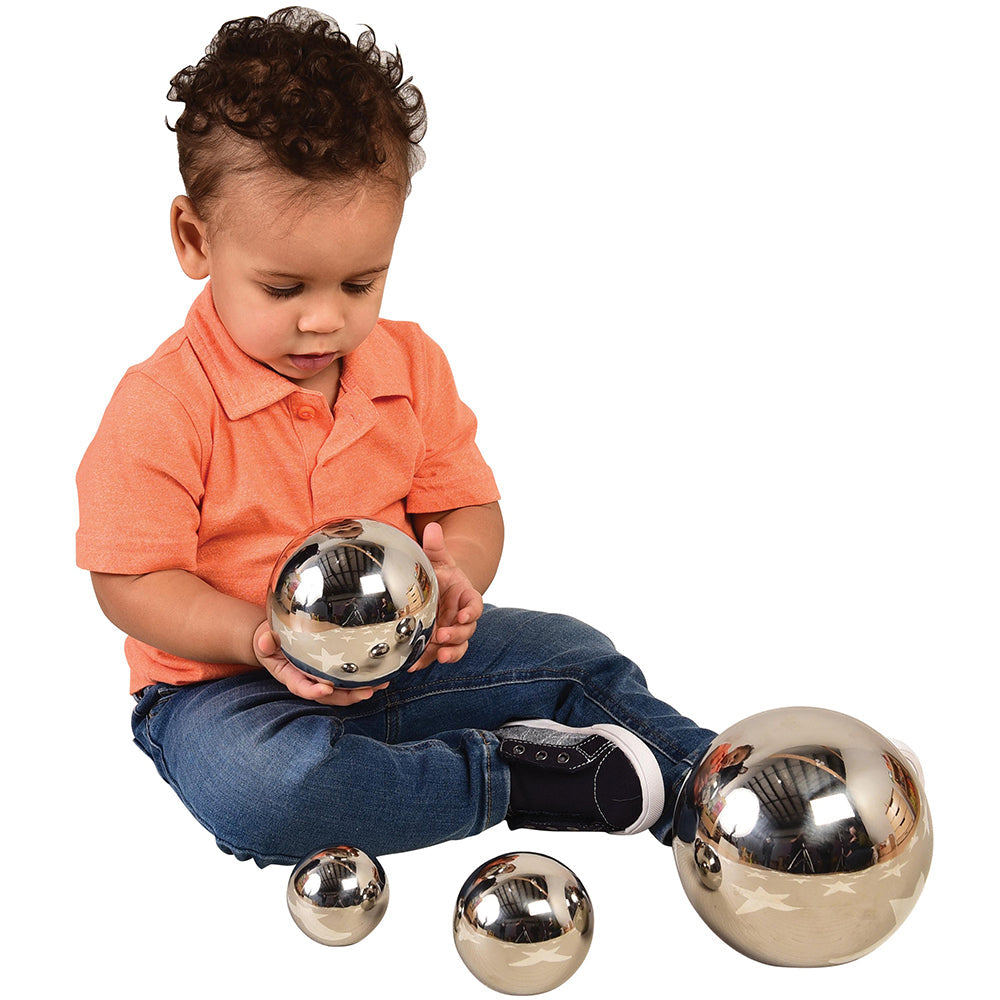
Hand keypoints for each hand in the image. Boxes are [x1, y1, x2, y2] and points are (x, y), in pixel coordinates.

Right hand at [253, 621, 387, 704]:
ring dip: (360, 690)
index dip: (313, 691)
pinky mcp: (331, 671)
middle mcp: (307, 680)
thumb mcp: (264, 639)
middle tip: (366, 692)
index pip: (301, 687)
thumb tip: (265, 640)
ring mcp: (320, 678)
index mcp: (290, 675)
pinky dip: (363, 681)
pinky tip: (379, 677)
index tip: (326, 689)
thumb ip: (265, 641)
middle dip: (347, 696)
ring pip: (341, 691)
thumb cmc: (270, 640)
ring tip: (379, 686)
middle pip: (328, 695)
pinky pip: (347, 680)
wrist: (275, 639)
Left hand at [412, 521, 483, 669]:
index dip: (471, 612)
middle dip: (457, 636)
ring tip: (437, 656)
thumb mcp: (437, 559)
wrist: (435, 588)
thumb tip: (432, 528)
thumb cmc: (440, 573)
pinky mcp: (437, 643)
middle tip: (443, 636)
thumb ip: (435, 547)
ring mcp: (451, 631)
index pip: (475, 605)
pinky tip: (414, 665)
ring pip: (457, 646)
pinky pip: (436, 654)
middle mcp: (461, 617)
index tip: (462, 615)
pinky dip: (427, 661)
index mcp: (465, 596)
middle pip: (467, 630)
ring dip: (449, 652)